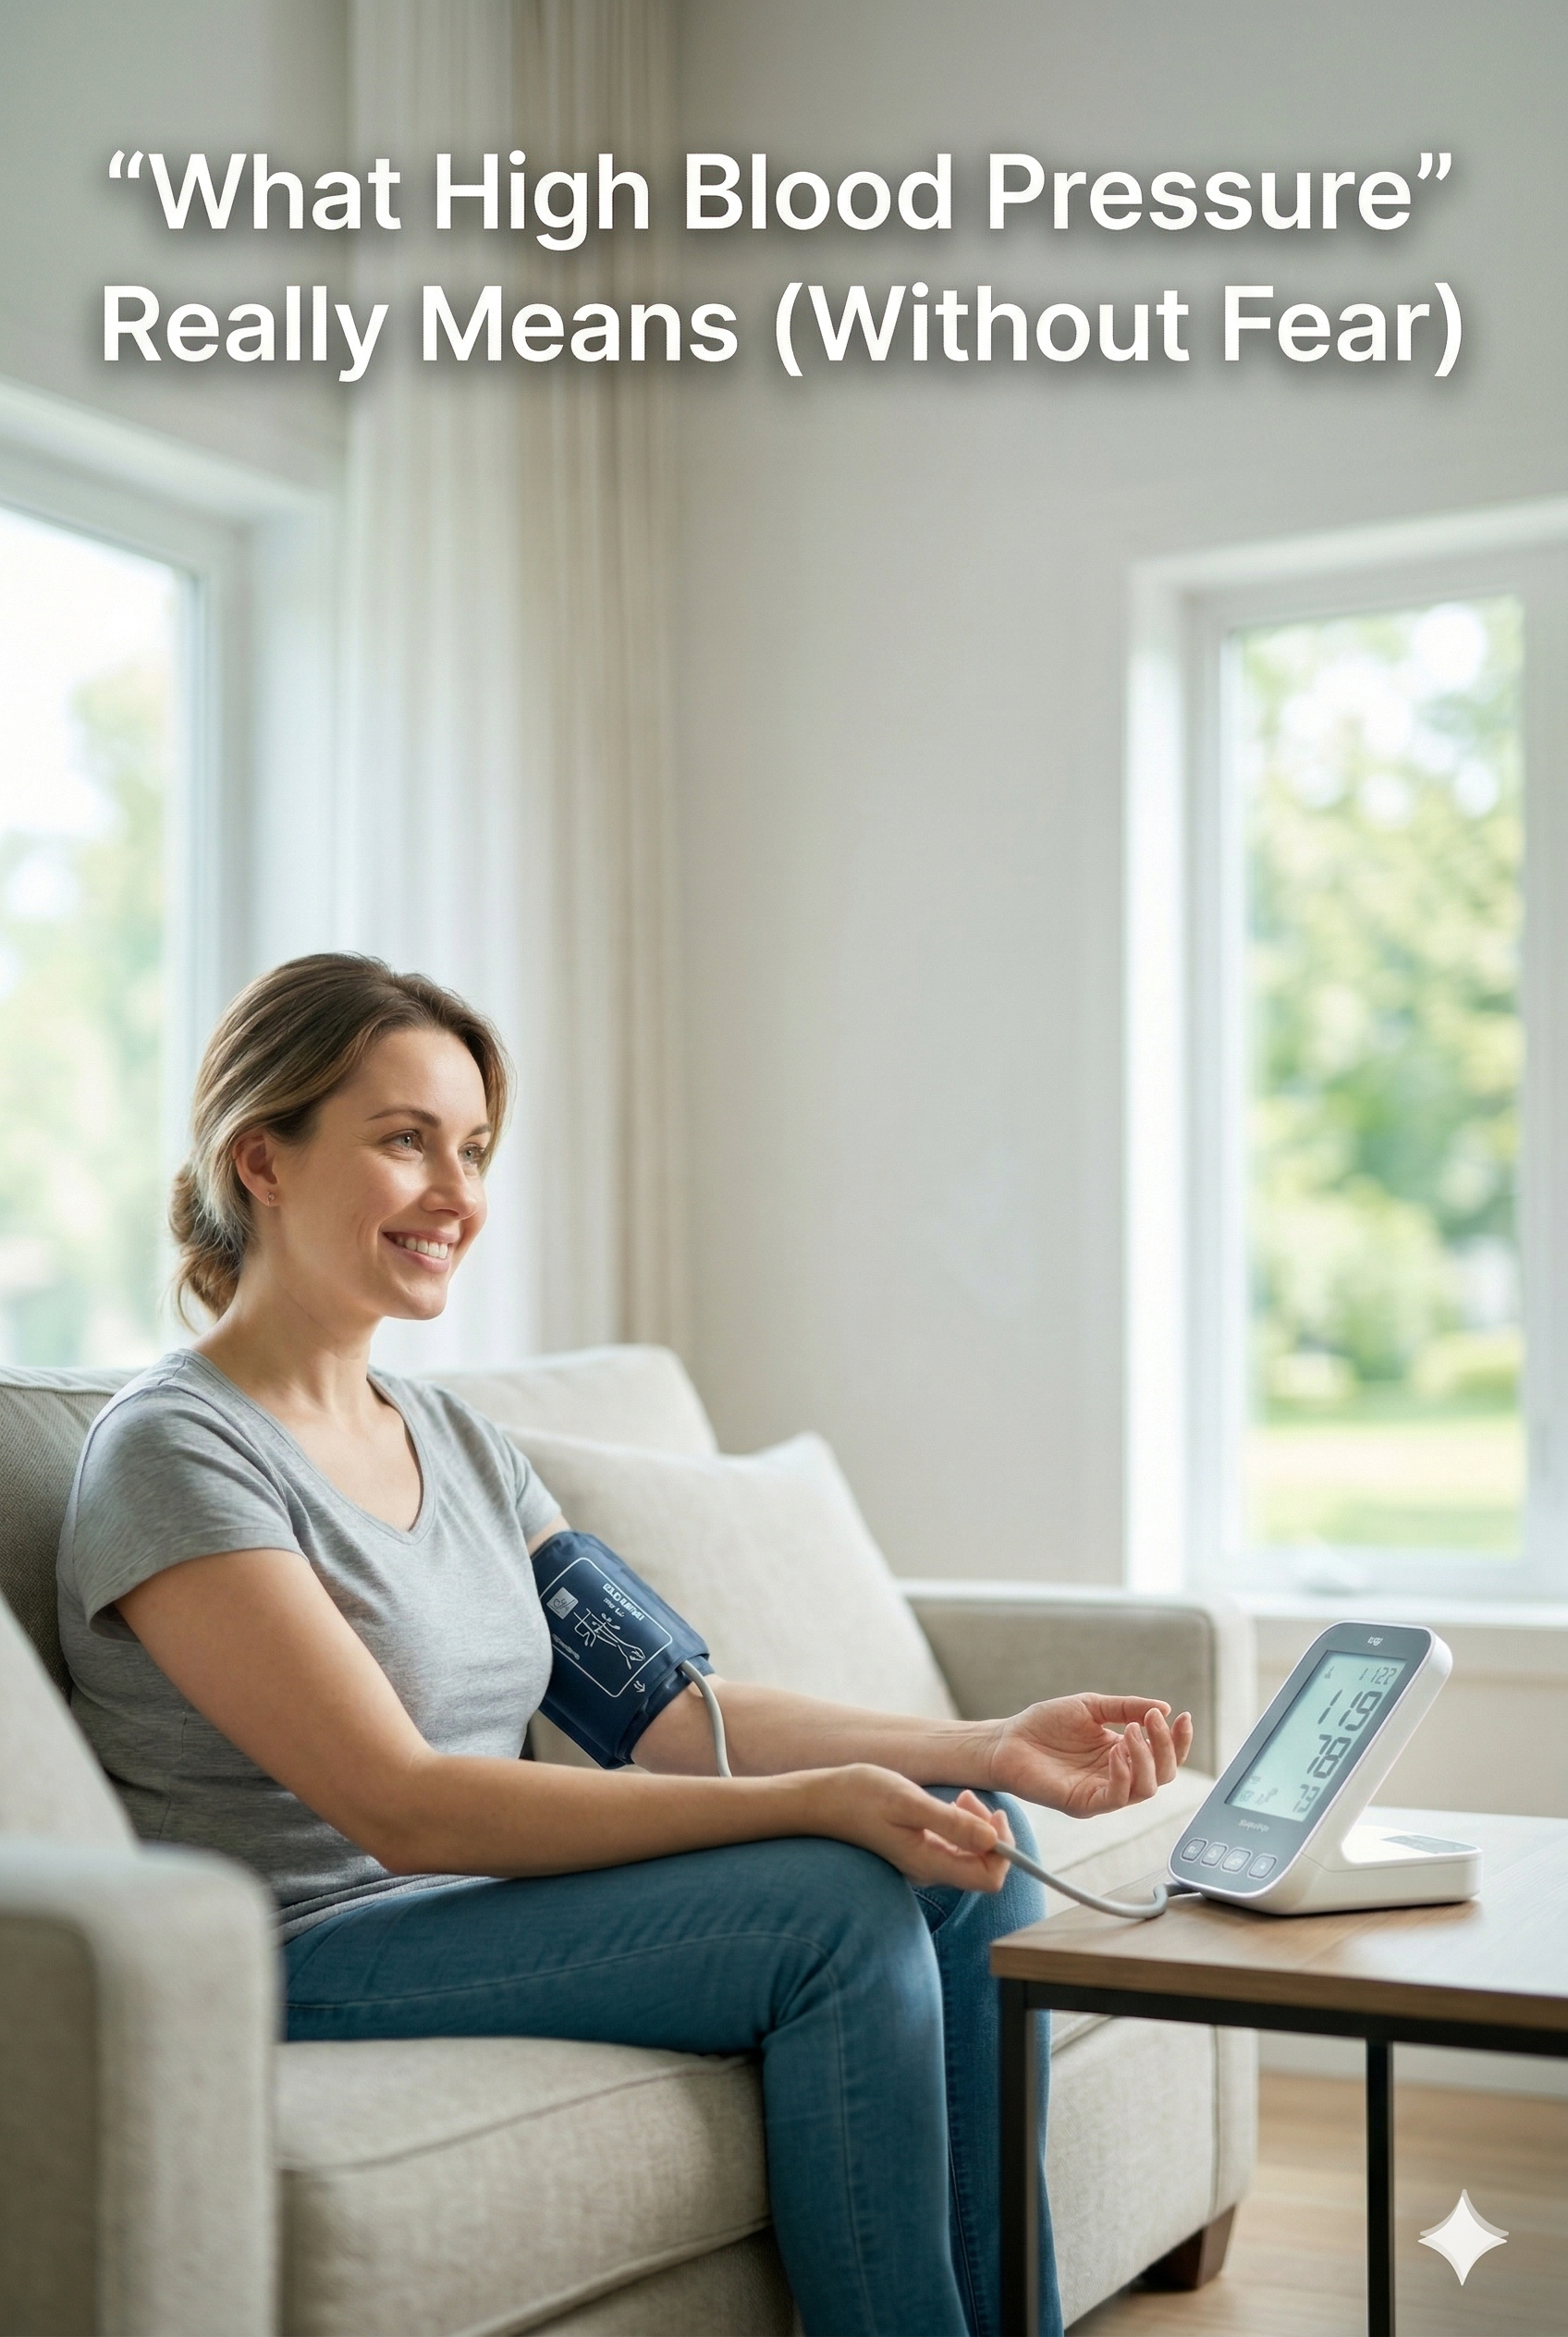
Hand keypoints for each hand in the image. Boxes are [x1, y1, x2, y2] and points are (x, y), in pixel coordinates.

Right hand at [805, 1766, 1014, 1890]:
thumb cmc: (860, 1796)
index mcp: (930, 1864)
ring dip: (976, 1825)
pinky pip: (954, 1846)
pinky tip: (948, 1804)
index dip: (1004, 1850)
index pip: (990, 1879)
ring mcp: (923, 1863)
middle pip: (984, 1867)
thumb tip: (993, 1839)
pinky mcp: (916, 1851)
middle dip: (990, 1832)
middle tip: (970, 1799)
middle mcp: (930, 1871)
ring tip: (959, 1797)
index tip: (994, 1816)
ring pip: (971, 1855)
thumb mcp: (908, 1802)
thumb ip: (950, 1822)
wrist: (821, 1801)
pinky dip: (960, 1825)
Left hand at [987, 1696, 1192, 1818]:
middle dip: (1166, 1747)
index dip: (1179, 1740)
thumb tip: (1164, 1708)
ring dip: (1147, 1758)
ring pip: (1146, 1789)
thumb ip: (1126, 1708)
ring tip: (1132, 1732)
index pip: (1164, 1756)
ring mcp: (1102, 1792)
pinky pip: (1116, 1798)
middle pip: (1164, 1775)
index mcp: (1123, 1754)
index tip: (1183, 1717)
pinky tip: (1116, 1751)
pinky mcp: (1084, 1803)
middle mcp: (1118, 1776)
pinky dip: (1123, 1774)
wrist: (1008, 1739)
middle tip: (1151, 1721)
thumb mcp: (1092, 1707)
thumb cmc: (1045, 1724)